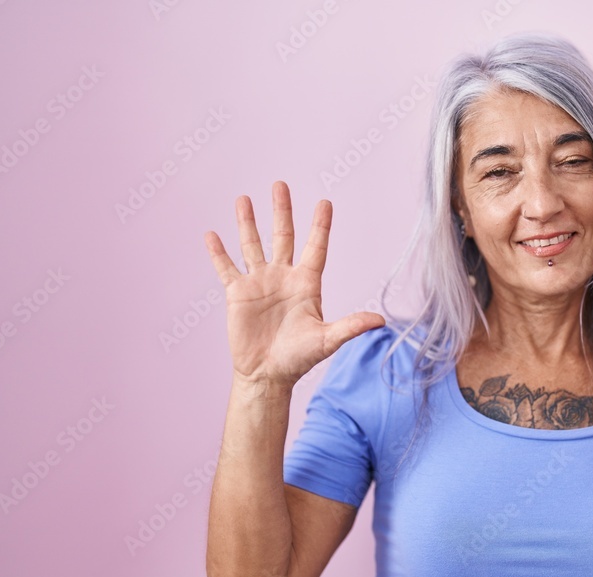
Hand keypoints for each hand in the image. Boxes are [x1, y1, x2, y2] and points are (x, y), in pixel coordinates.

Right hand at [204, 181, 385, 386]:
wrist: (267, 375)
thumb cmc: (299, 359)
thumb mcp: (327, 340)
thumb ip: (351, 326)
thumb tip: (380, 320)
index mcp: (306, 283)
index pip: (315, 247)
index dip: (320, 226)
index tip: (324, 202)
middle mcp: (283, 277)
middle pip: (282, 236)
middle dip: (281, 211)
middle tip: (280, 184)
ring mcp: (259, 283)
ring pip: (252, 245)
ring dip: (247, 223)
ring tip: (243, 199)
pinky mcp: (238, 294)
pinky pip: (226, 268)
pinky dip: (218, 253)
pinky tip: (211, 235)